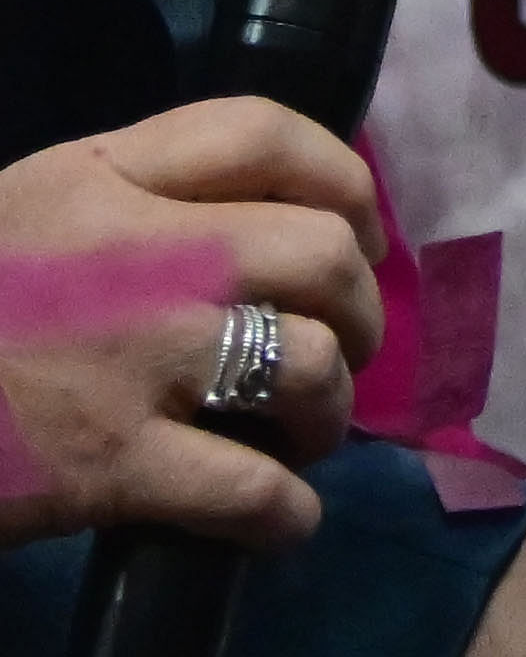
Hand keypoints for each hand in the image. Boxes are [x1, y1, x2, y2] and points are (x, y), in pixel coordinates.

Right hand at [0, 103, 380, 557]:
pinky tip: (274, 521)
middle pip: (323, 255)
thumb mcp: (19, 218)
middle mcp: (136, 254)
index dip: (346, 183)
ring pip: (311, 366)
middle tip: (340, 350)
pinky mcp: (111, 467)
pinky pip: (255, 491)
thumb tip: (260, 231)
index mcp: (97, 178)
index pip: (268, 135)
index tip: (356, 233)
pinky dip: (286, 515)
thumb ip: (128, 204)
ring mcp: (131, 359)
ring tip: (299, 437)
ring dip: (327, 413)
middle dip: (359, 310)